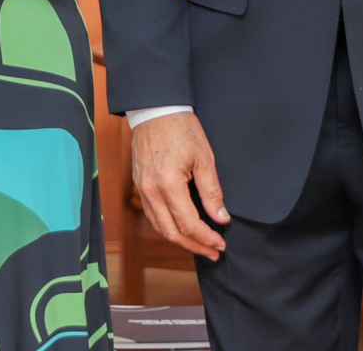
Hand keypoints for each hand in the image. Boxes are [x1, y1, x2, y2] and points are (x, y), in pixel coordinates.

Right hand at [130, 111, 229, 259]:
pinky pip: (152, 214)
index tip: (221, 243)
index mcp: (168, 185)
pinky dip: (167, 226)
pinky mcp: (140, 184)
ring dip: (180, 239)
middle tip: (213, 252)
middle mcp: (151, 191)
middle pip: (172, 232)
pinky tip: (180, 228)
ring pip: (160, 227)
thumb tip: (221, 217)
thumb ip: (212, 191)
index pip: (189, 224)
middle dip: (194, 246)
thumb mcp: (204, 158)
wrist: (155, 110)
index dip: (207, 237)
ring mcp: (142, 189)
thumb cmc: (181, 128)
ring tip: (200, 245)